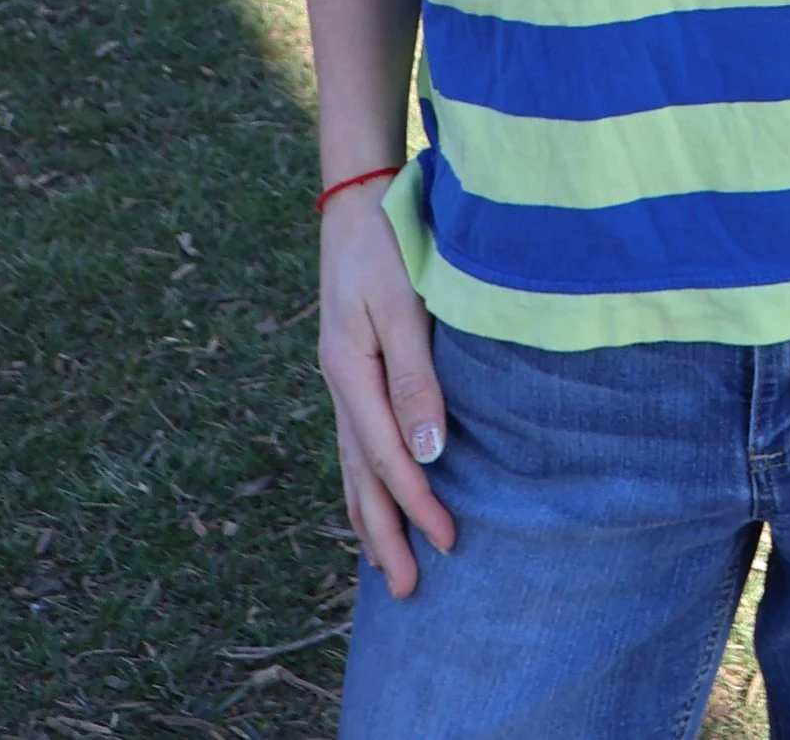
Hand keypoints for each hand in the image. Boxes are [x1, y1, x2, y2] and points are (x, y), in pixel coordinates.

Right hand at [318, 190, 453, 595]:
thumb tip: (428, 452)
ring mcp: (341, 377)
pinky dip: (362, 479)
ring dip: (369, 515)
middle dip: (385, 534)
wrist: (356, 198)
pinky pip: (354, 440)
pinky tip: (372, 494)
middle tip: (409, 590)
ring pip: (351, 464)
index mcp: (349, 372)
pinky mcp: (351, 367)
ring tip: (385, 563)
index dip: (418, 503)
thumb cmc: (386, 244)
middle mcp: (340, 384)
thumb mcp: (402, 305)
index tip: (449, 541)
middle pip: (360, 476)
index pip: (386, 458)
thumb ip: (415, 378)